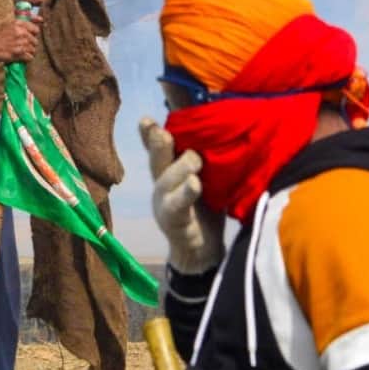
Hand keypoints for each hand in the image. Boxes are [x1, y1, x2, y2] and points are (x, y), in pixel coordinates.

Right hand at [0, 19, 40, 62]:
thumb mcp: (10, 23)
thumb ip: (25, 21)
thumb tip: (41, 19)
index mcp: (20, 25)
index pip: (36, 30)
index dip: (33, 34)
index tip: (29, 36)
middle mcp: (22, 34)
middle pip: (35, 41)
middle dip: (31, 44)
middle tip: (24, 45)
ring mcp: (21, 44)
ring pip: (33, 50)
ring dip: (30, 52)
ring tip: (23, 52)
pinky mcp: (19, 54)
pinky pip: (30, 57)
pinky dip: (27, 58)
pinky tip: (23, 57)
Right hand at [140, 118, 222, 273]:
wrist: (201, 251)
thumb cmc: (206, 206)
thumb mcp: (206, 178)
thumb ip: (206, 158)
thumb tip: (222, 128)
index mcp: (169, 169)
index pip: (158, 145)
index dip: (150, 132)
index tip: (146, 118)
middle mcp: (161, 182)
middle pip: (156, 157)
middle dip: (156, 141)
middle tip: (161, 130)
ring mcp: (164, 201)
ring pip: (166, 178)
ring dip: (182, 167)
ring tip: (195, 161)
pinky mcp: (173, 219)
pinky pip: (178, 203)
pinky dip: (186, 192)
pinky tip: (194, 184)